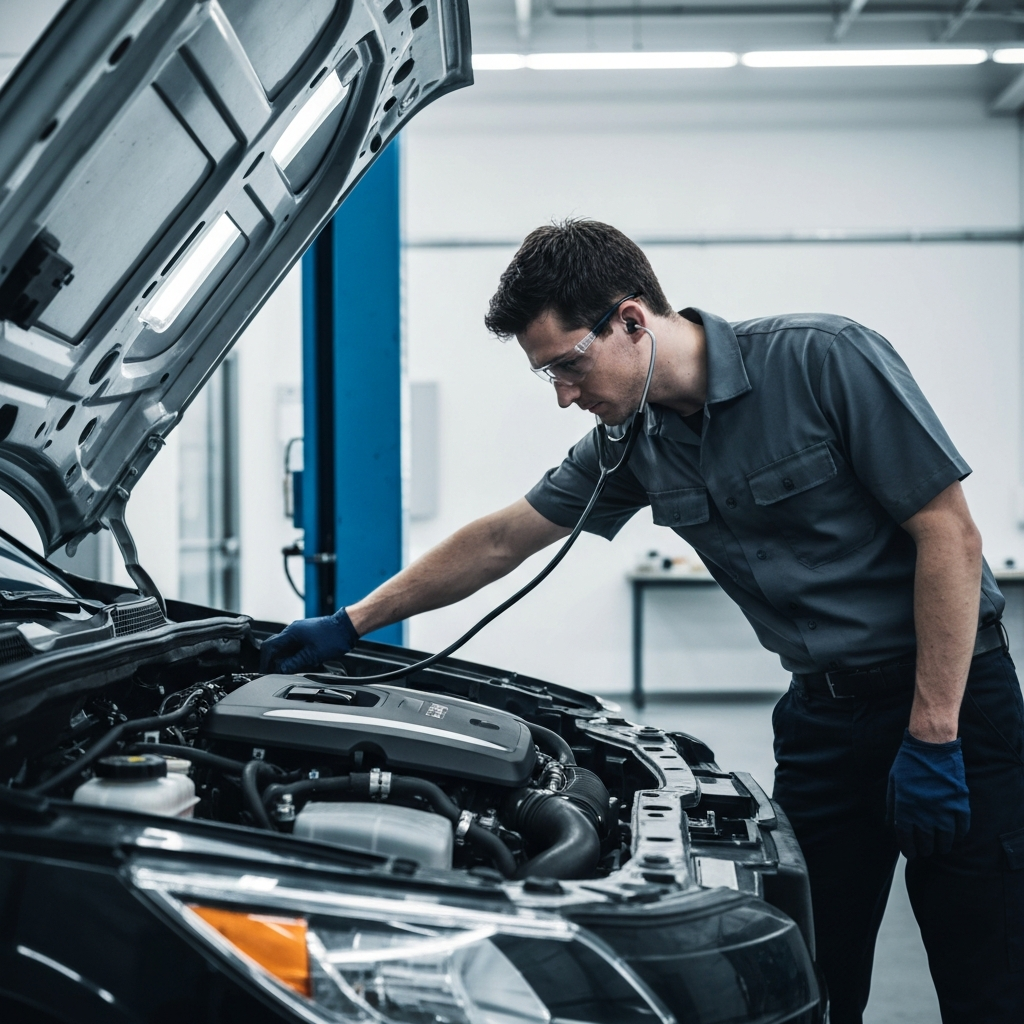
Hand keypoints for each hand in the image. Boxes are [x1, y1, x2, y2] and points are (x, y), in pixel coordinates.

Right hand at [259, 608, 359, 673]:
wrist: (348, 626)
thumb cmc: (334, 637)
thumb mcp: (312, 655)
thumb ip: (294, 663)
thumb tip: (281, 670)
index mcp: (291, 632)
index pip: (269, 647)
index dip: (265, 661)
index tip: (265, 671)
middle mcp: (293, 630)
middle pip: (275, 646)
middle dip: (272, 661)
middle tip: (273, 673)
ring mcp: (300, 631)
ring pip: (285, 647)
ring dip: (283, 659)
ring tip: (285, 671)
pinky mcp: (307, 634)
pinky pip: (294, 646)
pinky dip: (292, 655)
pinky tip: (297, 664)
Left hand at [886, 728, 969, 858]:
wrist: (931, 746)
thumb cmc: (908, 763)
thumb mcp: (893, 782)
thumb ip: (891, 805)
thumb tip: (889, 823)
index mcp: (906, 808)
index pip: (906, 837)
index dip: (908, 848)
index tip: (911, 854)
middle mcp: (925, 814)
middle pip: (926, 841)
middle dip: (925, 849)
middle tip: (925, 850)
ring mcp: (944, 810)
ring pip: (945, 839)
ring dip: (942, 845)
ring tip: (940, 847)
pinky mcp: (960, 805)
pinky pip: (962, 827)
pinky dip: (959, 835)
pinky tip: (955, 836)